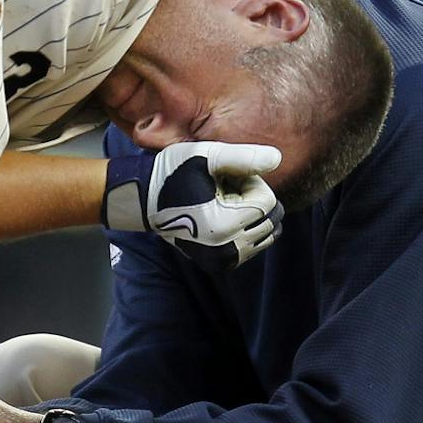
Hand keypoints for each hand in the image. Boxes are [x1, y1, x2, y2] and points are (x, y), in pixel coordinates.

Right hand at [103, 141, 284, 270]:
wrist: (145, 201)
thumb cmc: (174, 172)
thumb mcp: (207, 157)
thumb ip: (243, 158)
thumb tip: (278, 158)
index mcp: (224, 224)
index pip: (268, 202)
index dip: (251, 183)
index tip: (225, 179)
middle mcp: (226, 250)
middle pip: (271, 219)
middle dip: (254, 200)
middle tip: (223, 191)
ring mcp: (224, 261)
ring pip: (267, 234)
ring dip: (251, 215)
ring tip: (221, 204)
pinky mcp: (221, 265)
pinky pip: (254, 245)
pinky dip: (246, 229)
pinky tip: (220, 217)